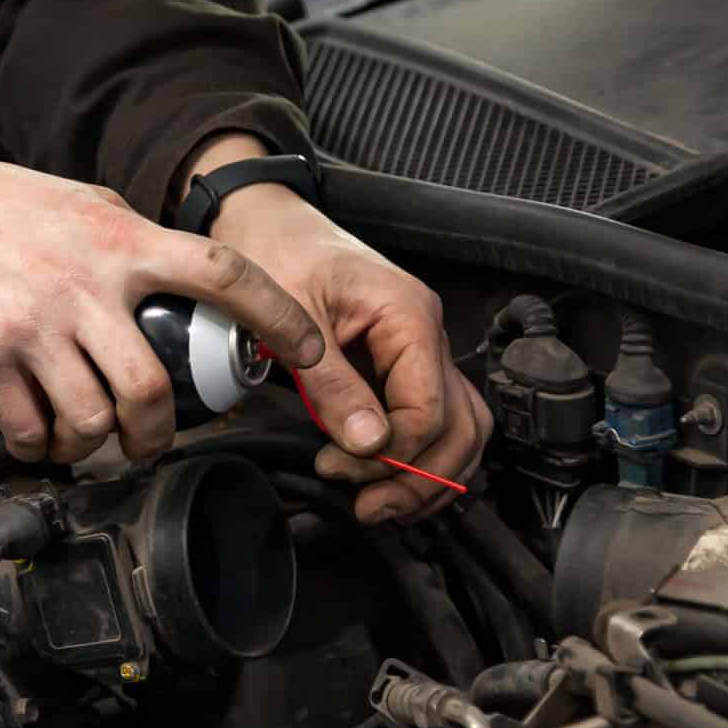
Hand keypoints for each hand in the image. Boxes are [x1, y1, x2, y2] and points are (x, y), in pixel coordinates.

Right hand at [0, 122, 324, 462]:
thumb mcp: (81, 203)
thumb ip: (132, 239)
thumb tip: (184, 278)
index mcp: (120, 240)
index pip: (221, 275)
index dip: (276, 316)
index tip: (311, 351)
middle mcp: (83, 284)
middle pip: (151, 388)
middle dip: (158, 436)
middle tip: (152, 443)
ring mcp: (33, 325)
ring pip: (92, 420)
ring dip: (96, 447)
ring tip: (88, 442)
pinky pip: (29, 429)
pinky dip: (40, 447)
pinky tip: (38, 437)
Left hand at [195, 142, 491, 522]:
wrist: (265, 220)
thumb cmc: (275, 253)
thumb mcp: (293, 320)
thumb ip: (332, 385)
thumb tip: (369, 446)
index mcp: (409, 316)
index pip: (428, 410)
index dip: (392, 453)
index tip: (339, 468)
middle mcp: (428, 333)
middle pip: (460, 427)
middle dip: (419, 477)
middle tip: (368, 507)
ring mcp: (422, 350)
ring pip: (461, 428)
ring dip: (429, 475)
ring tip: (380, 505)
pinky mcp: (404, 364)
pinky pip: (436, 418)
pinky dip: (421, 456)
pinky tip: (386, 480)